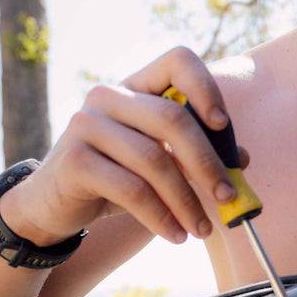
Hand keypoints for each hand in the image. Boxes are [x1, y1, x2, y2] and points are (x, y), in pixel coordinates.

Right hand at [0, 47, 247, 246]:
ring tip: (201, 230)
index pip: (178, 61)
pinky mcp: (76, 161)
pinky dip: (161, 217)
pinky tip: (175, 235)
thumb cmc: (116, 178)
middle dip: (208, 163)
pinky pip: (132, 190)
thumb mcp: (160, 163)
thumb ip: (197, 154)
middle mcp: (109, 96)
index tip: (223, 125)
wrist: (54, 206)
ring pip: (155, 160)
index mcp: (136, 86)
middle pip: (174, 119)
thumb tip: (242, 159)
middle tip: (228, 197)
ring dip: (186, 201)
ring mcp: (87, 125)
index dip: (206, 87)